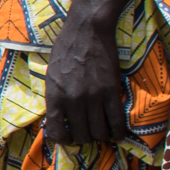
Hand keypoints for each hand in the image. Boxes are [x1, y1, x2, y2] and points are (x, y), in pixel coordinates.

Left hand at [42, 12, 129, 146]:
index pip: (56, 134)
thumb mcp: (51, 75)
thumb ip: (55, 97)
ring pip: (99, 133)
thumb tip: (59, 118)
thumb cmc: (66, 49)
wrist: (87, 30)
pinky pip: (117, 122)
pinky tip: (118, 132)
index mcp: (54, 97)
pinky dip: (118, 132)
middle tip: (89, 132)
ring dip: (102, 136)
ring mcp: (93, 98)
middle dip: (85, 138)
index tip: (70, 137)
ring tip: (103, 131)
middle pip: (81, 136)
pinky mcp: (111, 92)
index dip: (64, 140)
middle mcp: (72, 101)